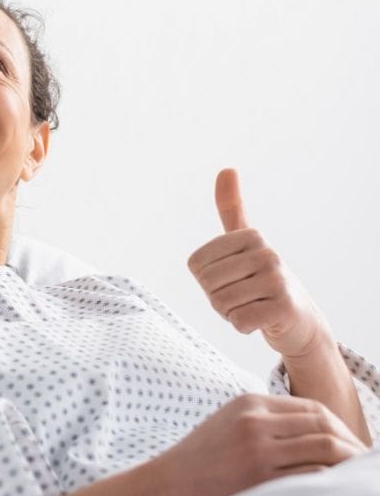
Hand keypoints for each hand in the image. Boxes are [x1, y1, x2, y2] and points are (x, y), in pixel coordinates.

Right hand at [152, 391, 368, 495]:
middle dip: (352, 447)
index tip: (352, 449)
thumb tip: (312, 436)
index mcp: (249, 404)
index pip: (312, 409)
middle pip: (324, 426)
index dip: (340, 429)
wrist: (163, 488)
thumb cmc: (197, 464)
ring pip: (325, 449)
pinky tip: (338, 494)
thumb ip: (263, 423)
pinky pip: (313, 476)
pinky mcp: (260, 479)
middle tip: (365, 467)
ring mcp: (258, 450)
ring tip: (358, 482)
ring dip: (349, 466)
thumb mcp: (227, 426)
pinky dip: (333, 484)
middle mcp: (256, 421)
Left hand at [186, 168, 332, 360]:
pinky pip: (238, 321)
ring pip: (221, 304)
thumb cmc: (262, 280)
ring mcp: (278, 279)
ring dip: (231, 313)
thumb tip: (226, 168)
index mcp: (251, 236)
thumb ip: (231, 208)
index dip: (207, 281)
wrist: (299, 321)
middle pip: (208, 284)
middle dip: (218, 299)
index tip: (233, 279)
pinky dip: (244, 326)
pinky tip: (263, 320)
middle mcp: (267, 253)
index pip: (196, 265)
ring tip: (254, 306)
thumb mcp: (244, 243)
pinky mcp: (284, 307)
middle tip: (244, 297)